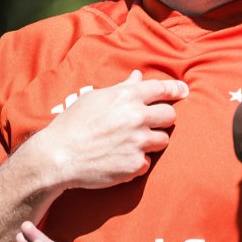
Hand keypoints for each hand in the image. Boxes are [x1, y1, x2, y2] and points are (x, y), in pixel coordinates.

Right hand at [32, 71, 187, 191]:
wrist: (57, 156)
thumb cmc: (73, 124)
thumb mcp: (94, 98)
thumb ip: (121, 88)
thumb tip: (137, 76)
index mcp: (127, 97)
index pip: (162, 88)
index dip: (176, 89)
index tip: (184, 91)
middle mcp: (136, 117)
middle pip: (170, 116)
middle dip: (161, 119)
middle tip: (147, 124)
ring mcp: (138, 142)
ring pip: (163, 140)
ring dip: (152, 141)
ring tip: (131, 143)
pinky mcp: (135, 164)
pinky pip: (147, 162)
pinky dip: (137, 162)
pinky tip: (119, 159)